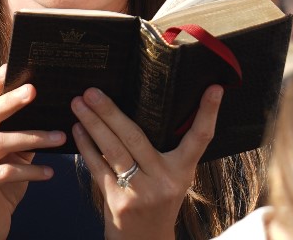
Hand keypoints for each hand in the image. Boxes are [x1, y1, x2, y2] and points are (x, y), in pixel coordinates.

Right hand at [0, 65, 65, 239]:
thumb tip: (46, 110)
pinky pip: (6, 173)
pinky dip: (31, 171)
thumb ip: (20, 134)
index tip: (12, 66)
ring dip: (32, 138)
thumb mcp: (10, 157)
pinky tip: (49, 172)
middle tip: (35, 90)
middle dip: (10, 101)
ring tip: (59, 136)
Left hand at [70, 85, 224, 239]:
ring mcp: (140, 192)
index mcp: (183, 172)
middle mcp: (164, 180)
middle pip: (136, 137)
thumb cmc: (157, 204)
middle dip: (111, 111)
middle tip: (92, 91)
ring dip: (93, 124)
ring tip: (78, 103)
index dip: (208, 113)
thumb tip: (141, 110)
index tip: (214, 88)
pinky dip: (86, 146)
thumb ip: (163, 153)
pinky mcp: (118, 201)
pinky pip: (98, 167)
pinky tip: (77, 129)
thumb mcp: (172, 180)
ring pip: (113, 150)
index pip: (200, 138)